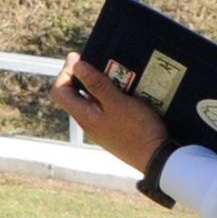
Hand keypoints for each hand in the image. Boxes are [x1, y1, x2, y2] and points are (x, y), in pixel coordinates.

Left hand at [52, 51, 170, 176]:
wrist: (157, 159)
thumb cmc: (138, 130)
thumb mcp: (118, 103)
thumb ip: (97, 84)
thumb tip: (77, 66)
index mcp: (84, 115)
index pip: (59, 92)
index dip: (64, 73)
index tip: (78, 58)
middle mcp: (88, 122)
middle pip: (74, 95)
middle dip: (82, 76)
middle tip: (97, 62)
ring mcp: (101, 127)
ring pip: (91, 101)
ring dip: (99, 85)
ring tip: (115, 73)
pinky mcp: (114, 130)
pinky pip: (105, 108)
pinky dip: (110, 96)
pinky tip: (125, 90)